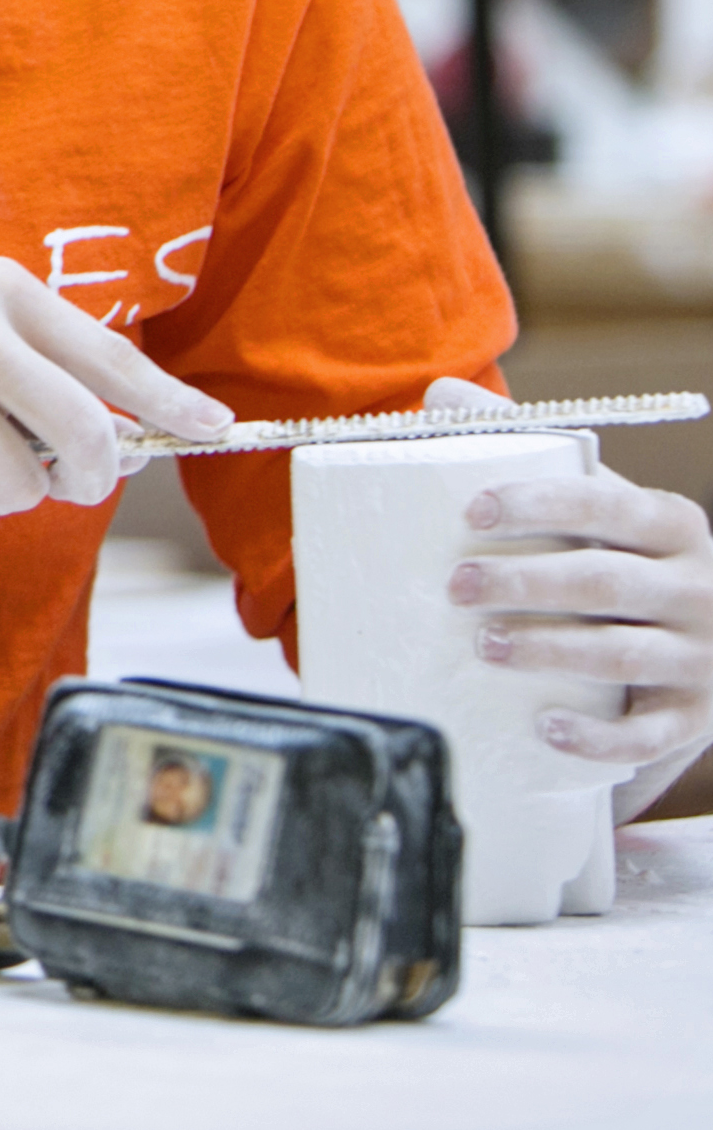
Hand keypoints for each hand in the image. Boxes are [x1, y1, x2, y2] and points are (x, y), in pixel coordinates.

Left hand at [427, 378, 712, 808]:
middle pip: (605, 581)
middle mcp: (696, 587)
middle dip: (525, 582)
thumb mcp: (594, 504)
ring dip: (550, 650)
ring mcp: (699, 655)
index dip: (540, 505)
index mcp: (669, 524)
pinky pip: (648, 733)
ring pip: (623, 654)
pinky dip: (598, 736)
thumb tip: (443, 393)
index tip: (474, 512)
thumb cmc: (618, 559)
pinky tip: (546, 728)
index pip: (606, 504)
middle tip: (456, 586)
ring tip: (484, 646)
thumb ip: (527, 445)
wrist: (696, 648)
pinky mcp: (691, 717)